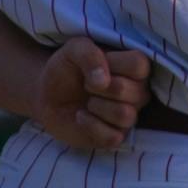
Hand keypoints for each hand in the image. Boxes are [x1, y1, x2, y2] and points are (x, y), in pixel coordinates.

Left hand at [32, 38, 151, 150]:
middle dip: (102, 88)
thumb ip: (89, 54)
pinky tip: (81, 117)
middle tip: (86, 85)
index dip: (115, 64)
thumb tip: (103, 81)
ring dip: (97, 106)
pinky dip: (91, 126)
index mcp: (133, 66)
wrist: (48, 94)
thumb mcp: (73, 49)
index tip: (96, 64)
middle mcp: (137, 91)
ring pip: (126, 115)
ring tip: (86, 102)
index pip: (140, 65)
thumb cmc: (66, 68)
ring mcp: (128, 115)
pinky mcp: (114, 136)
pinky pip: (114, 137)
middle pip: (136, 92)